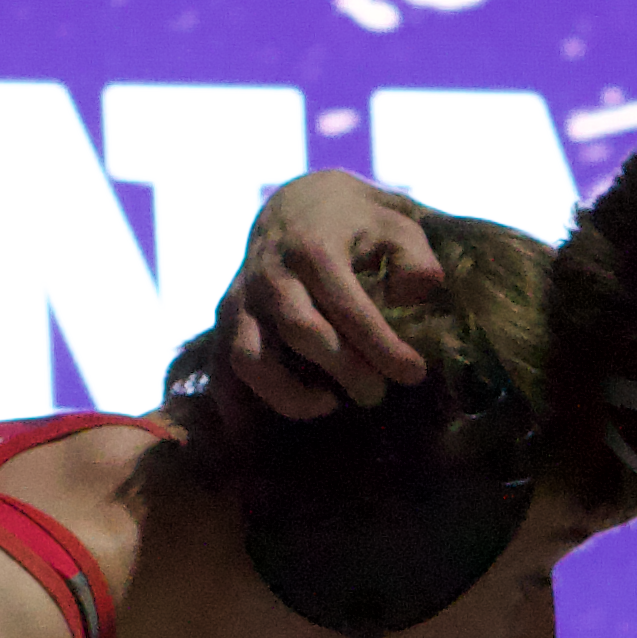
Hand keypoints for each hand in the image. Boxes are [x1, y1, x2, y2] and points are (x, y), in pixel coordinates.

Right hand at [211, 172, 439, 415]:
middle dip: (344, 370)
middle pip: (302, 332)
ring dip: (287, 394)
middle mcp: (271, 274)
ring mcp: (242, 298)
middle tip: (376, 395)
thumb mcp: (394, 222)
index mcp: (314, 248)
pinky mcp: (225, 319)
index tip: (415, 374)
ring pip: (249, 357)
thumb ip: (414, 255)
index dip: (382, 345)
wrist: (295, 205)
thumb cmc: (357, 224)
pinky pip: (220, 369)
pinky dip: (235, 405)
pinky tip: (264, 433)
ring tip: (328, 405)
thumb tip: (416, 292)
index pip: (347, 305)